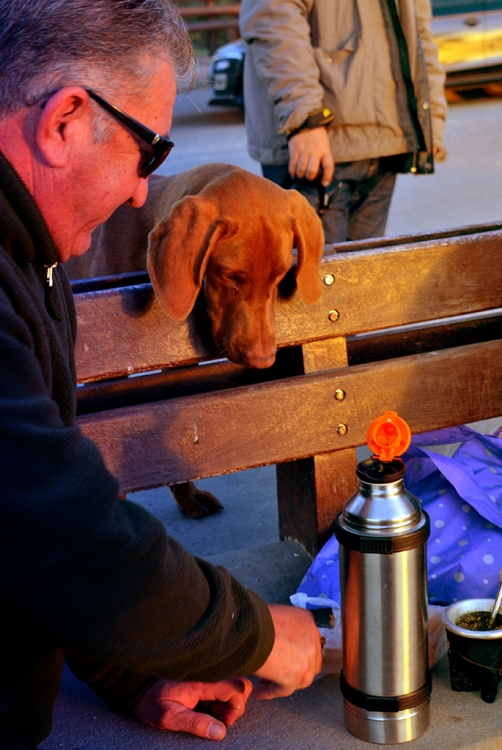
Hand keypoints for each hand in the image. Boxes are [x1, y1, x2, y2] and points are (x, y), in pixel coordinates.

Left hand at [133, 677, 252, 739]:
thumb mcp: (169, 717)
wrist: (138, 686)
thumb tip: (220, 732)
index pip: (236, 687)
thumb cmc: (152, 701)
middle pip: (240, 683)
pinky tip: (206, 705)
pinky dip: (220, 697)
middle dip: (236, 704)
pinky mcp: (204, 676)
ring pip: (233, 683)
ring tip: (210, 712)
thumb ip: (196, 723)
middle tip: (218, 717)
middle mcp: (208, 672)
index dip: (237, 707)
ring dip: (228, 701)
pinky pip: (222, 683)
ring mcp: (206, 673)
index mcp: (202, 680)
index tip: (224, 721)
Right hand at [253, 604, 321, 698]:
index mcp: (306, 620)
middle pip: (307, 661)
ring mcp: (306, 659)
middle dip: (291, 667)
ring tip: (264, 683)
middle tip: (275, 669)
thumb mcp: (274, 612)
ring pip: (300, 678)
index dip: (292, 650)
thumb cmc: (256, 618)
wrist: (250, 628)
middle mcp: (311, 639)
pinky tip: (260, 692)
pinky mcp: (296, 676)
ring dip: (282, 681)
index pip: (305, 641)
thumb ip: (281, 624)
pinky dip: (270, 692)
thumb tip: (274, 635)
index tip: (281, 655)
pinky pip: (284, 689)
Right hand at [288, 127, 333, 185]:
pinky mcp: (294, 149)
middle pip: (312, 170)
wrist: (306, 124)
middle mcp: (315, 151)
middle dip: (310, 177)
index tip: (324, 183)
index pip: (328, 166)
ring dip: (300, 175)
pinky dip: (293, 171)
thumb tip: (319, 178)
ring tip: (301, 175)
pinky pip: (292, 164)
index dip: (327, 177)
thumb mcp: (324, 147)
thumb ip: (322, 160)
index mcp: (325, 151)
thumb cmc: (317, 140)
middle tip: (308, 177)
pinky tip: (294, 173)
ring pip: (301, 169)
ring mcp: (304, 150)